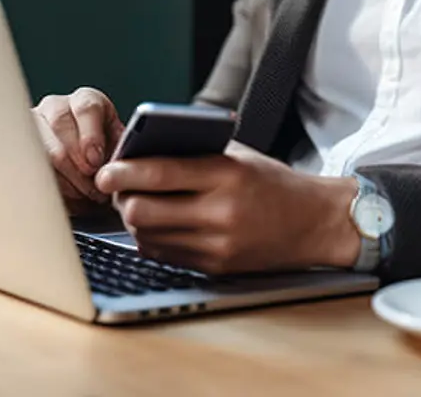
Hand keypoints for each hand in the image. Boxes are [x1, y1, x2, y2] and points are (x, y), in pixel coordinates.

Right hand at [32, 87, 125, 215]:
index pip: (87, 107)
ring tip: (81, 195)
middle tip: (90, 186)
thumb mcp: (116, 151)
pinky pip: (27, 166)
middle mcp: (56, 106)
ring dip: (63, 177)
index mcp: (86, 100)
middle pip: (60, 125)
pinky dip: (48, 185)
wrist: (85, 172)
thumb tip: (118, 164)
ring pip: (42, 148)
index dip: (91, 136)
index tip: (96, 161)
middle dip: (76, 161)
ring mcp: (33, 124)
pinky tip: (63, 196)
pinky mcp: (17, 145)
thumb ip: (119, 152)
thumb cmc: (103, 158)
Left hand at [96, 141, 359, 273]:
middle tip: (118, 188)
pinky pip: (165, 255)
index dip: (123, 172)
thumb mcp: (237, 155)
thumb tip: (138, 153)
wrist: (315, 223)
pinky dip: (153, 240)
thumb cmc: (272, 182)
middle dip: (122, 199)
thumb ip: (192, 154)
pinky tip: (157, 225)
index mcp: (226, 174)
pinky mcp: (216, 267)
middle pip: (142, 211)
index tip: (105, 171)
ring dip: (134, 221)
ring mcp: (218, 244)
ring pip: (147, 237)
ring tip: (137, 205)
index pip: (159, 173)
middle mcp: (220, 211)